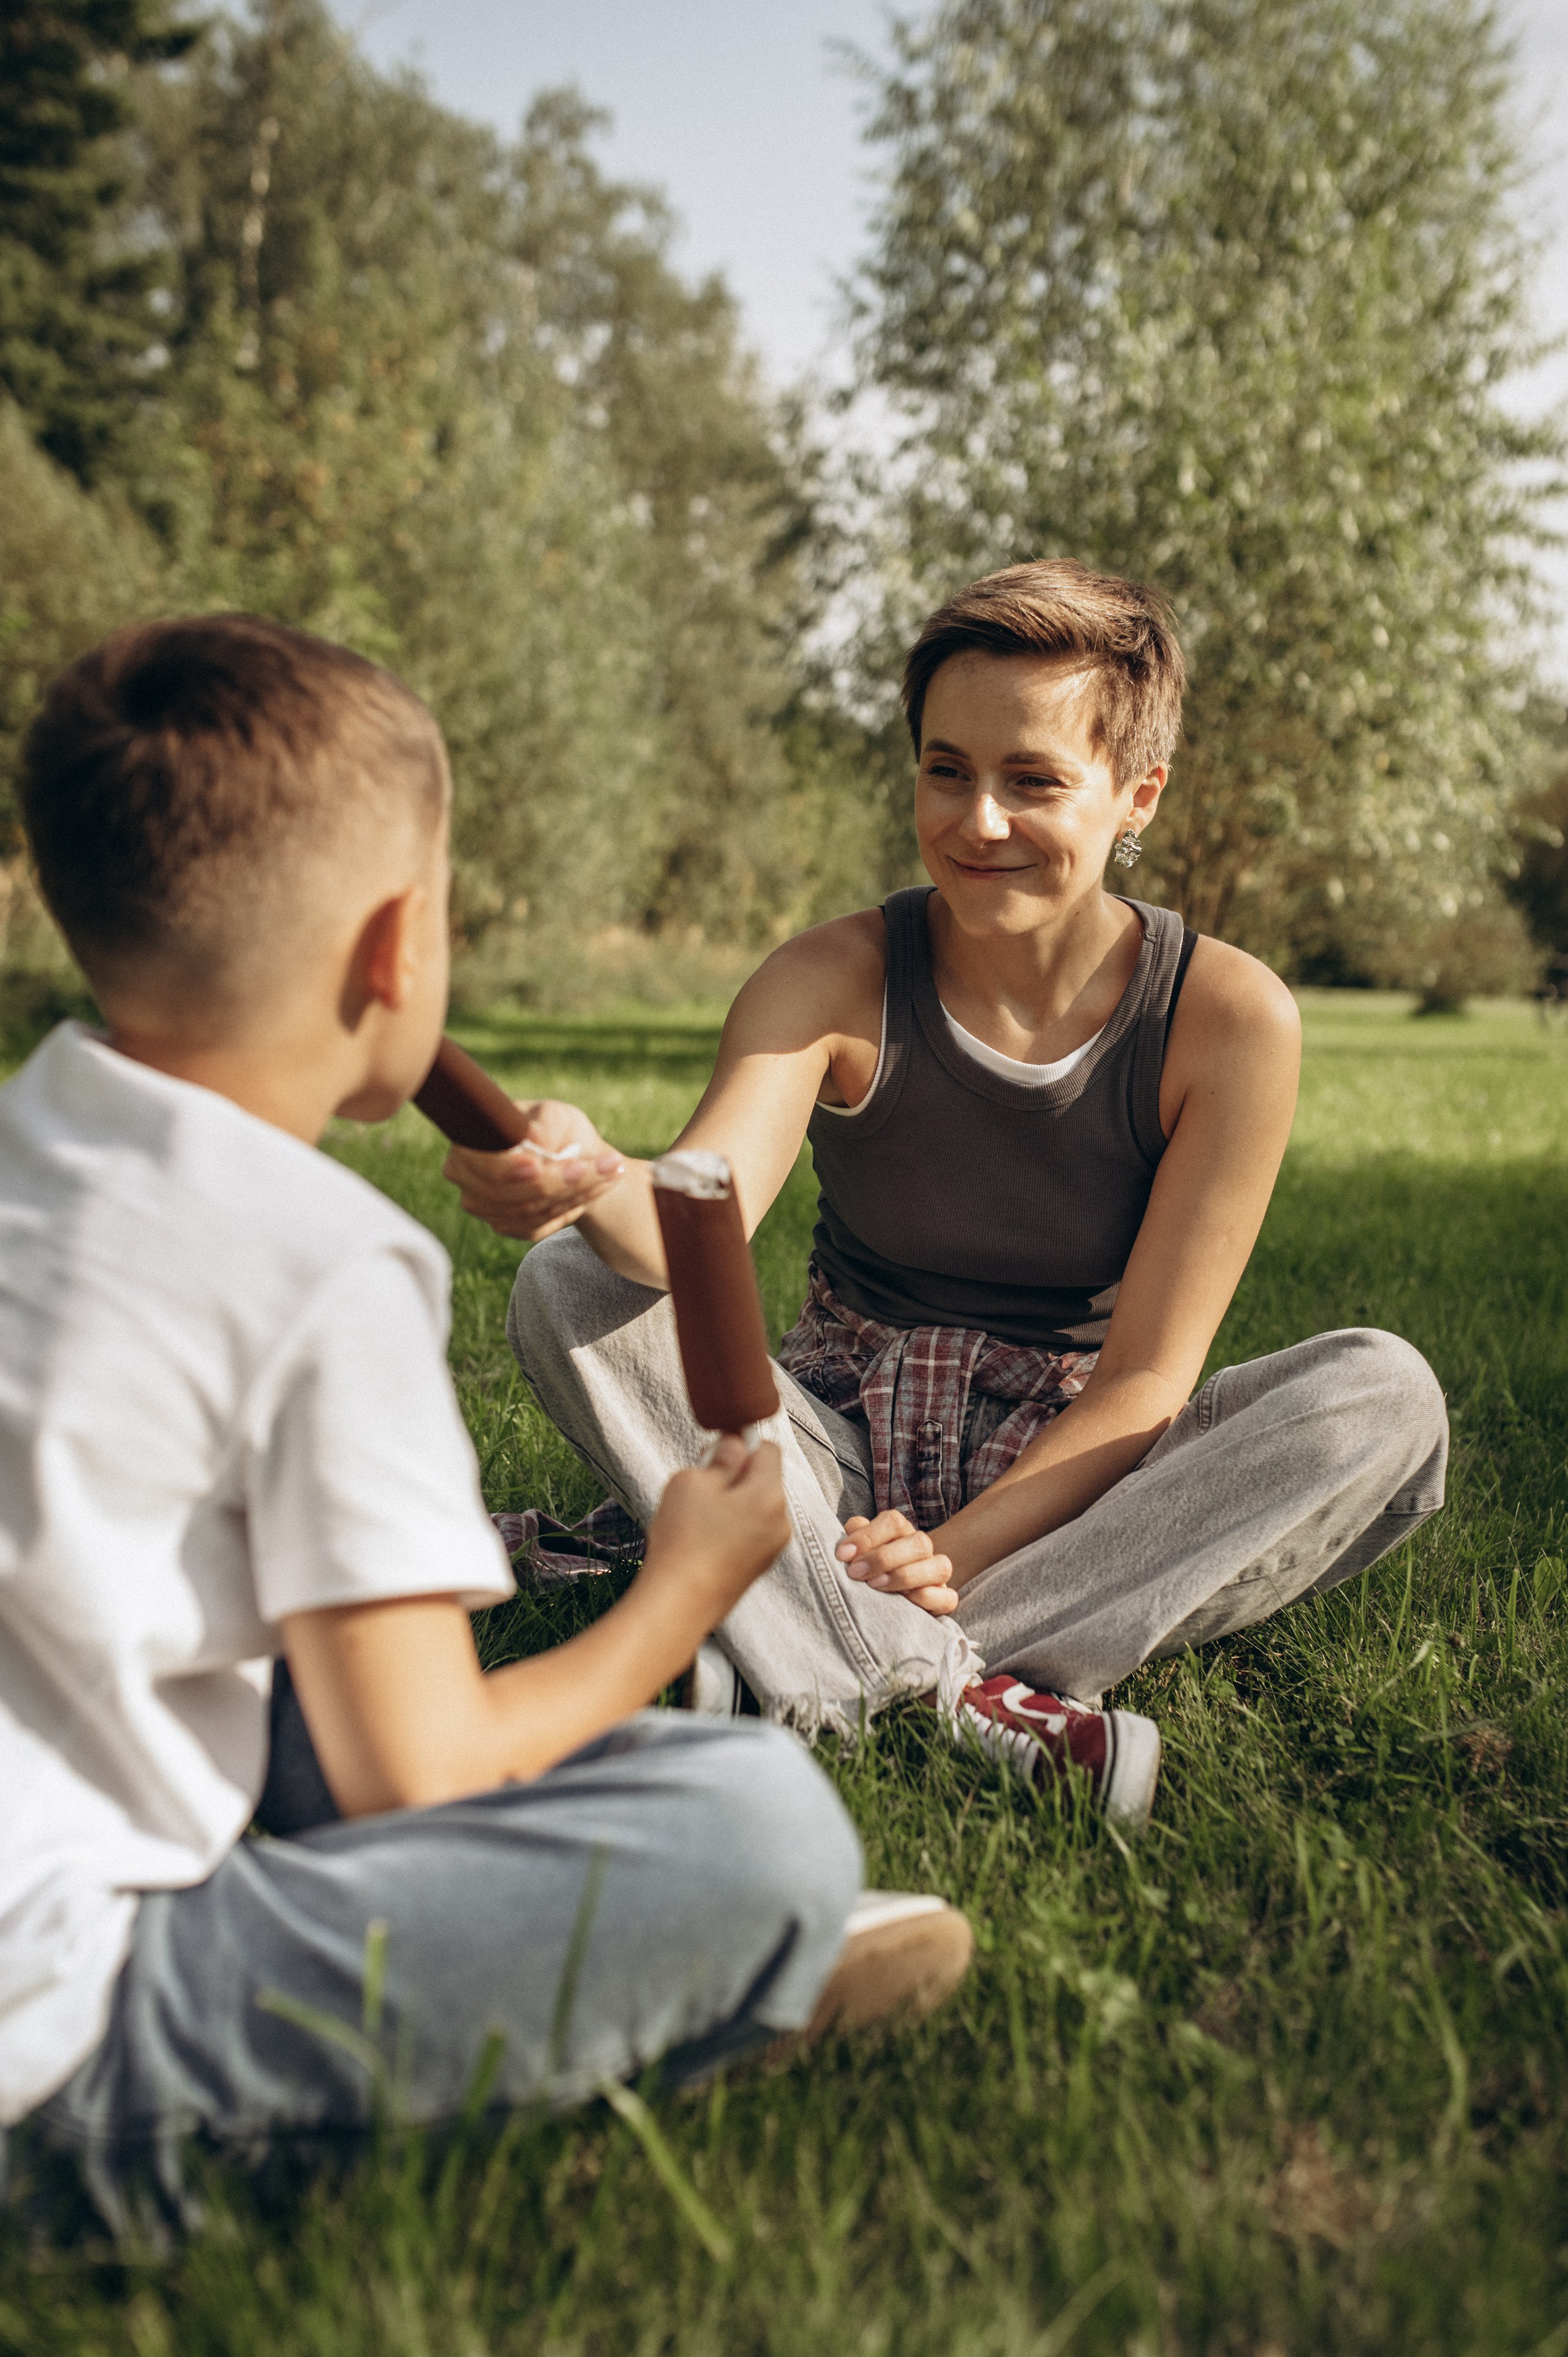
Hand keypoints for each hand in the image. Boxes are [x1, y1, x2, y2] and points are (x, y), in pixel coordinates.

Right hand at [442, 1098, 623, 1239]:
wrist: (571, 1157)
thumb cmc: (557, 1128)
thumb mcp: (555, 1115)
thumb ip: (544, 1126)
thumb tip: (537, 1145)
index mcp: (468, 1141)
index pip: (480, 1161)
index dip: (506, 1168)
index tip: (537, 1166)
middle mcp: (465, 1177)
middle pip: (509, 1191)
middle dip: (559, 1181)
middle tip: (605, 1165)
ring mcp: (483, 1206)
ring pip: (528, 1210)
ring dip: (574, 1193)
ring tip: (611, 1171)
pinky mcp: (505, 1226)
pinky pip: (537, 1225)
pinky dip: (570, 1208)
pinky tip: (595, 1188)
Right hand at [638, 1437, 791, 1629]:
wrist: (678, 1604)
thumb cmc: (683, 1541)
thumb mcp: (692, 1481)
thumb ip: (719, 1458)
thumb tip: (734, 1447)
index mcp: (770, 1496)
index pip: (768, 1449)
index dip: (740, 1444)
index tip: (714, 1454)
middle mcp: (780, 1522)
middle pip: (764, 1480)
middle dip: (735, 1476)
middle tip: (700, 1486)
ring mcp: (772, 1548)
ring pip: (755, 1508)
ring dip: (731, 1503)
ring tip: (697, 1517)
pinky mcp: (758, 1567)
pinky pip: (750, 1532)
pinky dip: (730, 1527)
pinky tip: (703, 1539)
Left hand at [835, 1511, 959, 1616]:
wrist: (889, 1596)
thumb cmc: (867, 1569)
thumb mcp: (857, 1552)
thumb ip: (852, 1541)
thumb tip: (846, 1546)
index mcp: (901, 1531)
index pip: (893, 1522)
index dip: (867, 1536)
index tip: (843, 1555)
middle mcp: (922, 1548)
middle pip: (918, 1542)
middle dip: (883, 1558)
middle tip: (856, 1573)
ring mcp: (937, 1573)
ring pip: (940, 1566)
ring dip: (905, 1576)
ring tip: (875, 1586)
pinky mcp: (944, 1599)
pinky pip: (948, 1597)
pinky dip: (927, 1598)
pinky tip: (903, 1601)